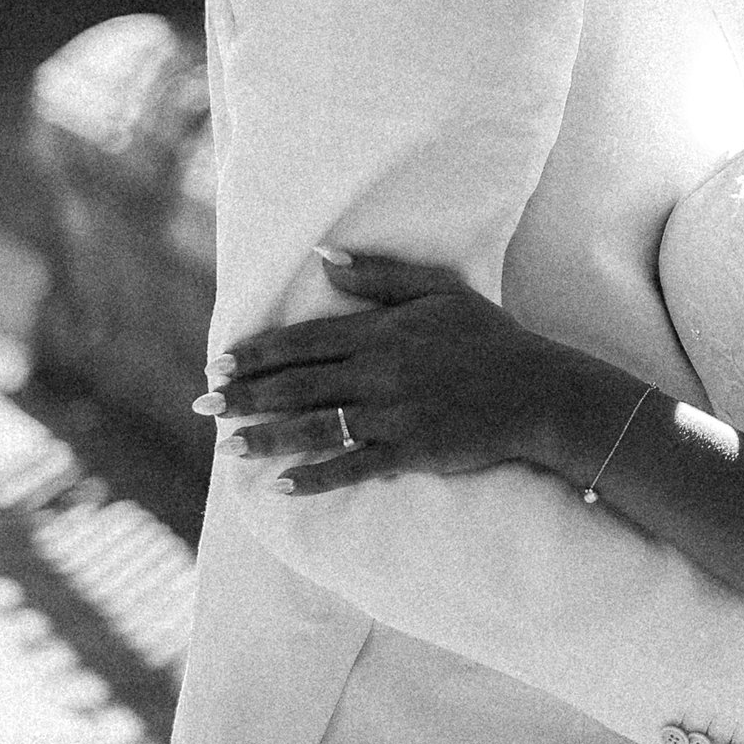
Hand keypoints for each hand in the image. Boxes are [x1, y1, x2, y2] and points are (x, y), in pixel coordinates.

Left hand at [205, 252, 567, 495]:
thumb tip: (325, 257)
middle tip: (204, 407)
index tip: (219, 364)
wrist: (539, 391)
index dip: (258, 354)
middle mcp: (379, 372)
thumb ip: (380, 276)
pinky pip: (354, 466)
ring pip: (316, 426)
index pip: (304, 341)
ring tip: (229, 447)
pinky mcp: (411, 451)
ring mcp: (394, 414)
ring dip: (267, 437)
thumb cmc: (490, 337)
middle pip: (298, 384)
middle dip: (245, 396)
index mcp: (382, 332)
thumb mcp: (439, 290)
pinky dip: (317, 476)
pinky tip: (282, 486)